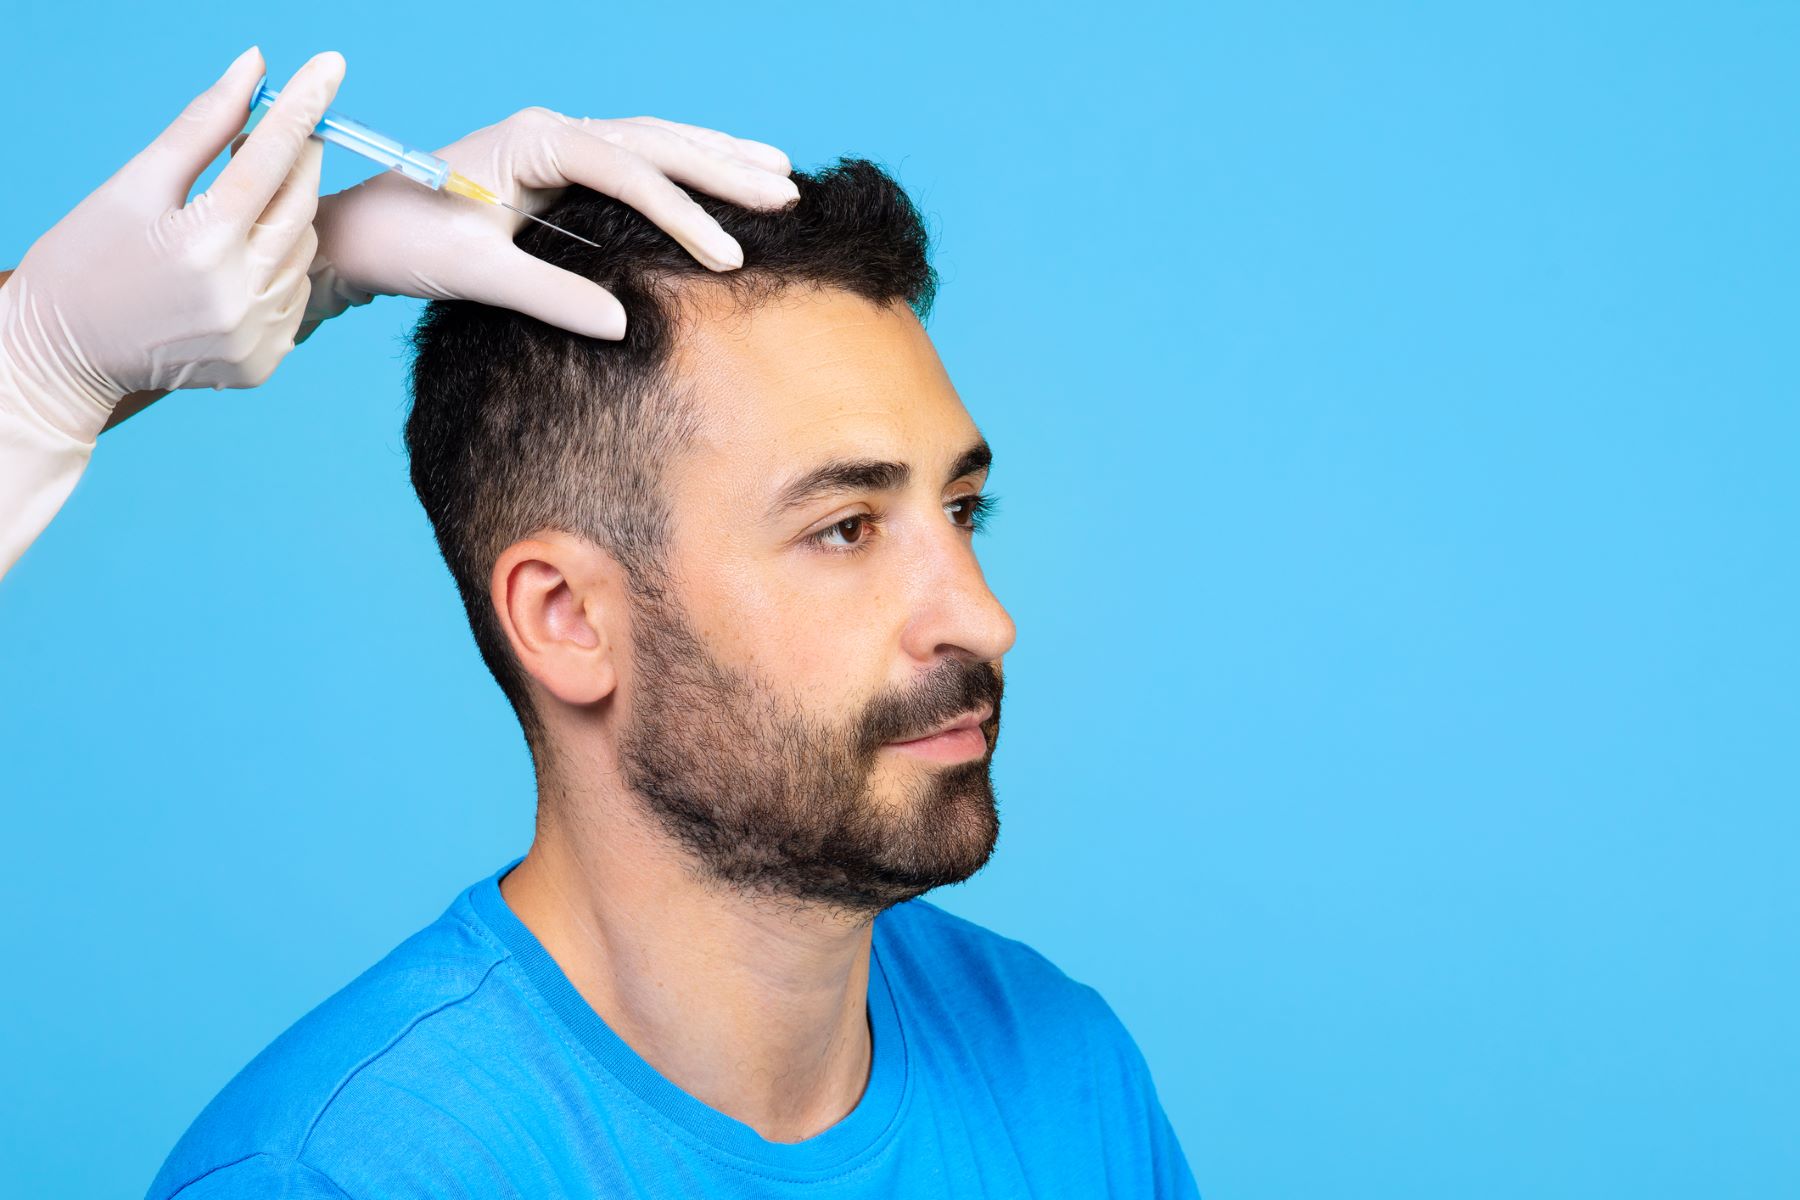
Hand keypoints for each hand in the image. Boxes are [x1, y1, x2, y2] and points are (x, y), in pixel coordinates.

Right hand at [0, 48, 344, 443]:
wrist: (65, 355)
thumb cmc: (88, 259)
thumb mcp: (134, 185)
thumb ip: (202, 127)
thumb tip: (254, 67)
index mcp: (202, 240)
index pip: (272, 156)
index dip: (304, 105)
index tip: (331, 65)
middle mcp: (239, 292)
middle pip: (299, 203)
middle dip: (301, 158)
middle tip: (290, 131)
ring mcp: (256, 334)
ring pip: (301, 250)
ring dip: (285, 216)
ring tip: (240, 209)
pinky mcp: (264, 362)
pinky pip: (294, 295)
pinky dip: (279, 268)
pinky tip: (240, 263)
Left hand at [305, 109, 800, 338]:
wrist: (361, 233)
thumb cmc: (408, 246)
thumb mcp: (475, 274)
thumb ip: (549, 295)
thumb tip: (623, 325)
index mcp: (533, 142)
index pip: (626, 172)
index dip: (682, 214)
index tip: (727, 257)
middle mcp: (551, 131)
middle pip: (655, 141)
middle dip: (723, 168)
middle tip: (786, 193)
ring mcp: (558, 144)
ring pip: (654, 142)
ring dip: (716, 157)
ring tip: (779, 173)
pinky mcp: (560, 168)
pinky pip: (637, 160)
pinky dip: (684, 170)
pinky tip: (723, 171)